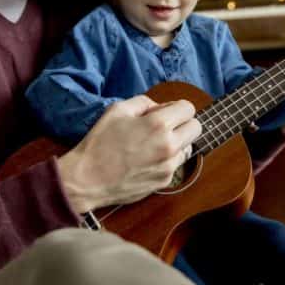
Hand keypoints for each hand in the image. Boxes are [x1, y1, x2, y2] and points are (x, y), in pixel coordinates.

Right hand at [57, 96, 200, 212]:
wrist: (88, 179)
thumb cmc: (100, 143)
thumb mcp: (117, 110)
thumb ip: (144, 102)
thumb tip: (160, 107)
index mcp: (158, 125)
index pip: (188, 108)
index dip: (177, 107)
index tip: (166, 112)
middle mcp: (169, 146)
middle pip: (196, 128)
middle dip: (183, 123)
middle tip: (165, 126)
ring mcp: (169, 166)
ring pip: (189, 147)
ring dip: (177, 143)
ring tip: (154, 145)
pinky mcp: (165, 181)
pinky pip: (176, 165)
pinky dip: (167, 160)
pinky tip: (147, 160)